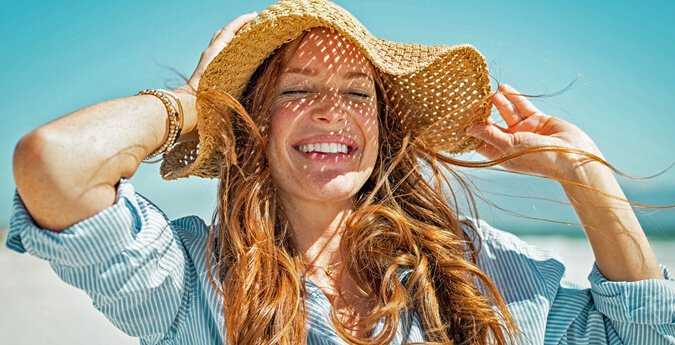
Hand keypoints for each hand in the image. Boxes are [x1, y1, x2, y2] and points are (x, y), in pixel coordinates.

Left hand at [187, 12, 257, 89]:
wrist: (194, 101)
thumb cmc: (209, 89)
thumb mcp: (223, 68)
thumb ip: (233, 58)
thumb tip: (245, 43)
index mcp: (216, 49)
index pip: (230, 29)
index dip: (242, 20)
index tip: (255, 15)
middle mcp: (212, 51)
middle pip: (224, 32)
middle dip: (238, 25)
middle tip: (253, 23)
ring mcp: (209, 59)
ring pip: (222, 41)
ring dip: (234, 36)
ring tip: (248, 36)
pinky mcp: (209, 68)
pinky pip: (221, 51)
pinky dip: (231, 47)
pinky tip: (239, 53)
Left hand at [468, 84, 603, 181]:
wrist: (571, 156)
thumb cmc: (537, 157)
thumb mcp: (508, 146)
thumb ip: (489, 135)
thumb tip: (469, 129)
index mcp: (502, 154)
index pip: (482, 141)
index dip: (472, 130)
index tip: (462, 118)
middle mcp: (512, 142)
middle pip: (493, 125)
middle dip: (484, 114)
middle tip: (473, 101)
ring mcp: (525, 131)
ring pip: (507, 113)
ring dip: (498, 103)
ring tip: (489, 94)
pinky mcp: (537, 120)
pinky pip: (522, 107)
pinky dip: (514, 97)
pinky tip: (503, 88)